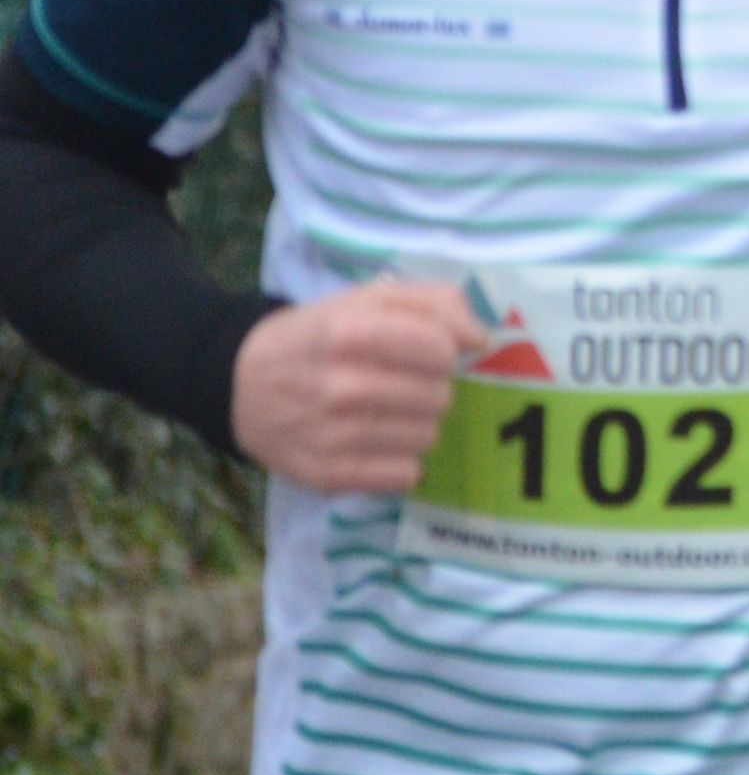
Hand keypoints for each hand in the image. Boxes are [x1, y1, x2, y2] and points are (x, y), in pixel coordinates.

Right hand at [231, 281, 486, 493]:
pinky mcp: (327, 475)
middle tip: (401, 382)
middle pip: (439, 396)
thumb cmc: (320, 334)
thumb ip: (437, 303)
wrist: (240, 382)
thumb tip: (480, 339)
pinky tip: (378, 442)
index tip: (425, 351)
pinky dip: (402, 460)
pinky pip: (405, 475)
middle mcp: (340, 386)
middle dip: (431, 387)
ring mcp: (331, 436)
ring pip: (427, 436)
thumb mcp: (371, 298)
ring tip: (387, 410)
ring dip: (418, 423)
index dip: (443, 350)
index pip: (441, 350)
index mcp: (349, 332)